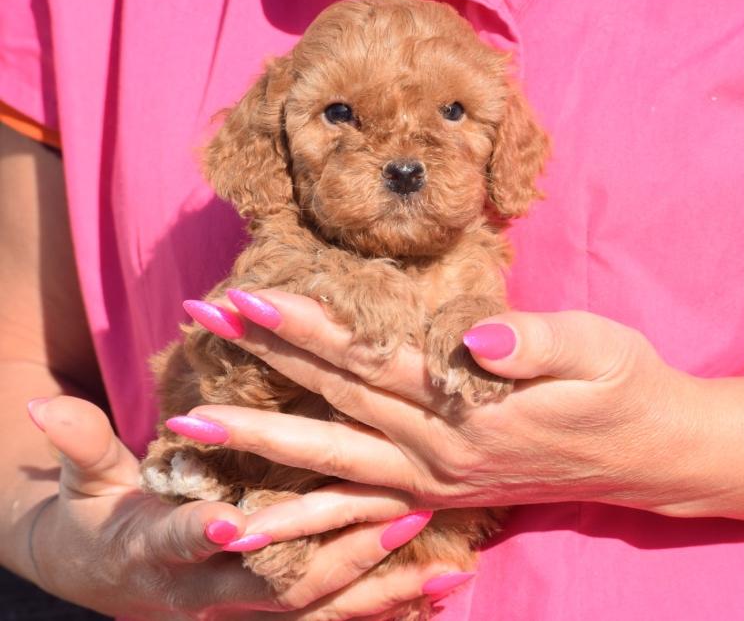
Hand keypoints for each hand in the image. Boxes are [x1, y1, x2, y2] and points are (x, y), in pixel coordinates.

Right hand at [25, 395, 464, 619]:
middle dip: (337, 554)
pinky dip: (387, 611)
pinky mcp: (274, 612)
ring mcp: (245, 609)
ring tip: (443, 571)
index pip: (182, 547)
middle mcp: (207, 593)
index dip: (202, 537)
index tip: (236, 520)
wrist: (105, 577)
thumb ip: (81, 446)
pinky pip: (335, 620)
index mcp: (156, 554)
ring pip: (320, 611)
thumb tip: (44, 401)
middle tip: (395, 518)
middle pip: (276, 583)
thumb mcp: (84, 483)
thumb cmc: (96, 518)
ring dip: (382, 593)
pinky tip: (440, 596)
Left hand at [174, 291, 695, 511]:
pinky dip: (302, 518)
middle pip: (335, 405)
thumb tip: (477, 333)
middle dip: (259, 369)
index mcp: (473, 409)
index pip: (372, 361)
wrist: (650, 455)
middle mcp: (443, 452)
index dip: (307, 329)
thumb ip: (538, 342)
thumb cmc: (627, 387)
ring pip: (332, 463)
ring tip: (190, 432)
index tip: (247, 299)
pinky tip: (254, 521)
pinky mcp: (440, 493)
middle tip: (193, 334)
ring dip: (259, 445)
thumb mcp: (600, 348)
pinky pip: (358, 512)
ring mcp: (437, 481)